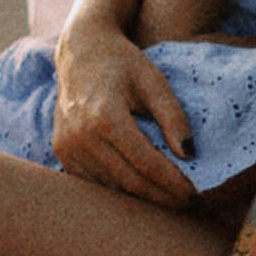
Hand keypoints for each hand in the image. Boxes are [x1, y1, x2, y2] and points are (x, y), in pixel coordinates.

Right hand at [51, 21, 194, 206]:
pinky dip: (119, 189)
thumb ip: (173, 117)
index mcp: (105, 117)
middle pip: (129, 181)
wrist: (81, 52)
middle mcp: (81, 136)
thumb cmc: (122, 63)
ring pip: (111, 187)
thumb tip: (189, 154)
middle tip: (186, 203)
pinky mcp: (62, 152)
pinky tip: (141, 189)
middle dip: (161, 196)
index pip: (146, 163)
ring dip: (141, 197)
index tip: (193, 193)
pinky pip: (94, 182)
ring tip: (167, 198)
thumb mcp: (154, 82)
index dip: (172, 182)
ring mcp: (67, 147)